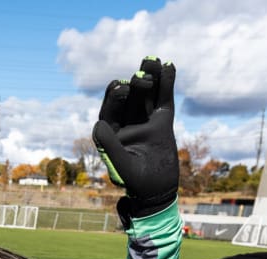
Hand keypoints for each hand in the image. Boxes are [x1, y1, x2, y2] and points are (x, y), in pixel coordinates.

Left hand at [92, 56, 177, 215]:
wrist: (157, 192)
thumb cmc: (135, 183)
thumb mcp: (121, 167)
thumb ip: (109, 147)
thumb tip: (97, 125)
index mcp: (110, 132)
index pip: (110, 109)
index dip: (114, 97)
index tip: (120, 87)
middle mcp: (126, 123)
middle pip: (128, 98)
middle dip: (134, 85)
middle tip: (140, 76)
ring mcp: (144, 120)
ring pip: (146, 94)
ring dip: (149, 77)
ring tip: (152, 60)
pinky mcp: (162, 121)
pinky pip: (163, 99)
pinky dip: (166, 83)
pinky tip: (169, 66)